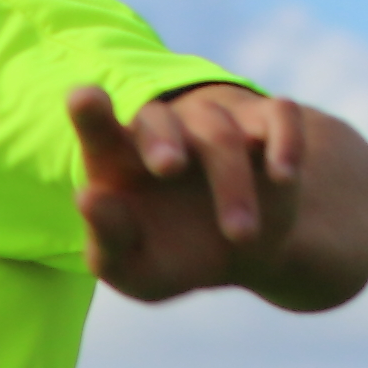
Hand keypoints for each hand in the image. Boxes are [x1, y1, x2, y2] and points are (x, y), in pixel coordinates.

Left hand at [70, 81, 367, 312]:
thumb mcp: (133, 269)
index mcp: (122, 161)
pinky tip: (282, 175)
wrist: (242, 255)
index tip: (83, 98)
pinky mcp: (266, 128)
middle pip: (159, 122)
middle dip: (161, 141)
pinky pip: (278, 114)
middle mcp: (168, 132)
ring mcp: (217, 125)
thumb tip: (89, 199)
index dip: (91, 113)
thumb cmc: (170, 258)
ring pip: (222, 134)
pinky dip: (284, 139)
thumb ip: (106, 240)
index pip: (99, 131)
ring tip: (241, 236)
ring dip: (232, 185)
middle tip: (168, 168)